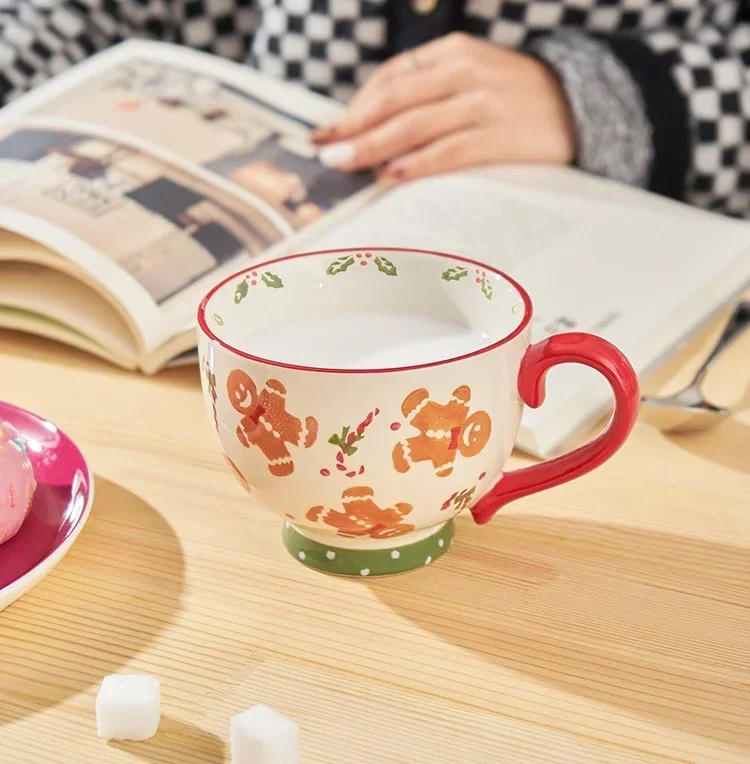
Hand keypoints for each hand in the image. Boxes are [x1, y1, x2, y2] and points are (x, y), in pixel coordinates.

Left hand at [313, 33, 575, 182]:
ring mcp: (483, 104)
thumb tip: (376, 125)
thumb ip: (430, 90)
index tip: (332, 127)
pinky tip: (390, 176)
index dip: (357, 104)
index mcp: (455, 52)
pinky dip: (415, 164)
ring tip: (344, 163)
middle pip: (395, 101)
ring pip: (414, 126)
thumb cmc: (517, 96)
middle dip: (353, 126)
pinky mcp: (499, 137)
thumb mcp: (473, 75)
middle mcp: (466, 72)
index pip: (392, 77)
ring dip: (372, 146)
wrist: (584, 106)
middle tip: (323, 148)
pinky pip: (447, 153)